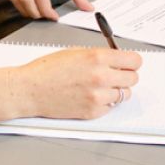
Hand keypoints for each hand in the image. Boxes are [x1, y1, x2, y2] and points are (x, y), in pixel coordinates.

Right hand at [0, 48, 141, 124]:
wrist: (30, 89)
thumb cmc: (48, 69)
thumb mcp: (76, 52)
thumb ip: (99, 55)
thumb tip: (118, 58)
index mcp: (97, 58)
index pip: (134, 61)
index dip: (132, 61)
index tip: (128, 63)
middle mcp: (101, 77)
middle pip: (133, 78)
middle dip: (126, 75)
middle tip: (115, 74)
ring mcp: (98, 97)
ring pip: (124, 94)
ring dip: (117, 90)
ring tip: (100, 86)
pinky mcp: (93, 112)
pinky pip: (111, 107)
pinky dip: (105, 102)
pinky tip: (91, 96)